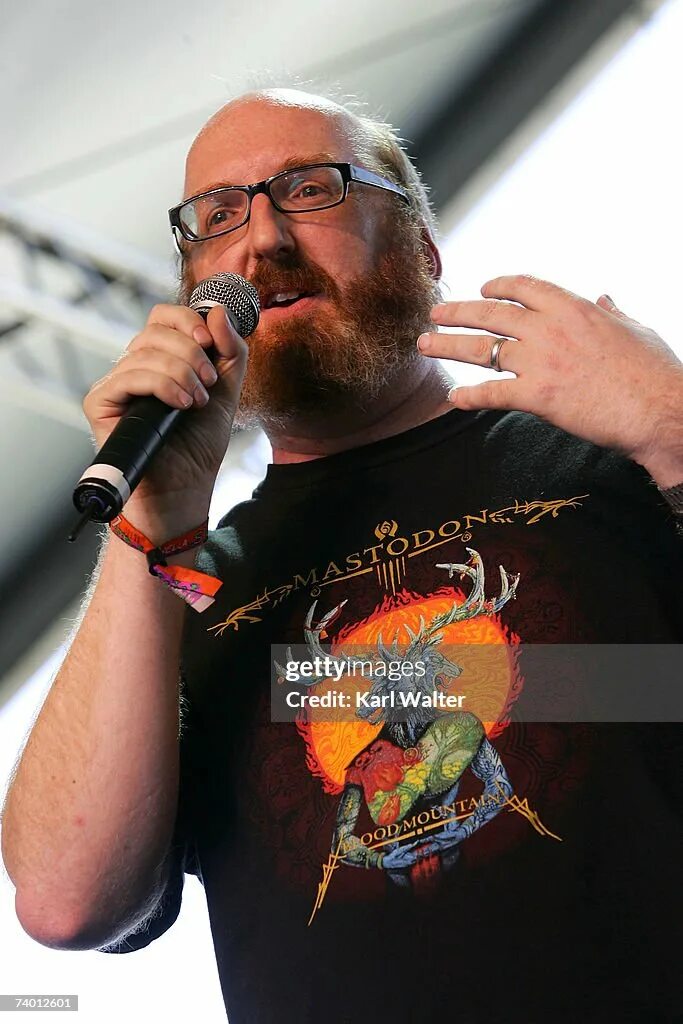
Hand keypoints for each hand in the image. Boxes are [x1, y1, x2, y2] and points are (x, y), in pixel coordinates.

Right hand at [83, 303, 248, 513]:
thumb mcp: (228, 391)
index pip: (163, 316)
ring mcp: (115, 384)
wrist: (185, 487)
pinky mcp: (100, 403)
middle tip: (208, 384)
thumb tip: (218, 311)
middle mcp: (134, 366)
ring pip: (144, 353)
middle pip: (155, 330)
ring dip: (181, 374)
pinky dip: (161, 385)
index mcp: (160, 359)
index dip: (188, 320)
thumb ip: (230, 351)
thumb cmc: (200, 444)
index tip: (211, 343)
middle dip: (191, 353)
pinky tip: (180, 405)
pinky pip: (128, 376)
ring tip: (197, 402)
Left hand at [417, 275, 682, 473]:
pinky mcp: (539, 396)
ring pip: (482, 349)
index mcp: (575, 308)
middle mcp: (551, 329)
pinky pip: (493, 393)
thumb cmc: (654, 373)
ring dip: (448, 345)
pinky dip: (470, 396)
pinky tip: (453, 398)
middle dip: (458, 311)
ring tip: (424, 345)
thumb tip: (605, 297)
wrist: (660, 410)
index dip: (498, 286)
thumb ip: (613, 312)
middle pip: (491, 313)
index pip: (525, 286)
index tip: (482, 289)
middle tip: (435, 313)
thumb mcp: (637, 329)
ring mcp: (542, 361)